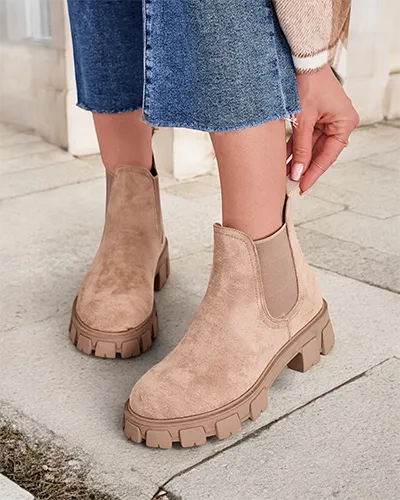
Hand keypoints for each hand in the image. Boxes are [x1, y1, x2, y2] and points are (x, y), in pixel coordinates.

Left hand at [287, 65, 358, 193]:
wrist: (302, 60)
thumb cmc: (307, 83)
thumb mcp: (303, 120)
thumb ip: (300, 148)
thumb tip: (296, 172)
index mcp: (345, 123)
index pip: (328, 156)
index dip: (313, 173)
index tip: (301, 187)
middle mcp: (341, 123)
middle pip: (320, 153)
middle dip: (303, 167)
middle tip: (290, 184)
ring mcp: (330, 120)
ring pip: (312, 146)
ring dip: (298, 158)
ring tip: (284, 174)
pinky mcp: (318, 117)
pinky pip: (308, 137)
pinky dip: (296, 146)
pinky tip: (284, 159)